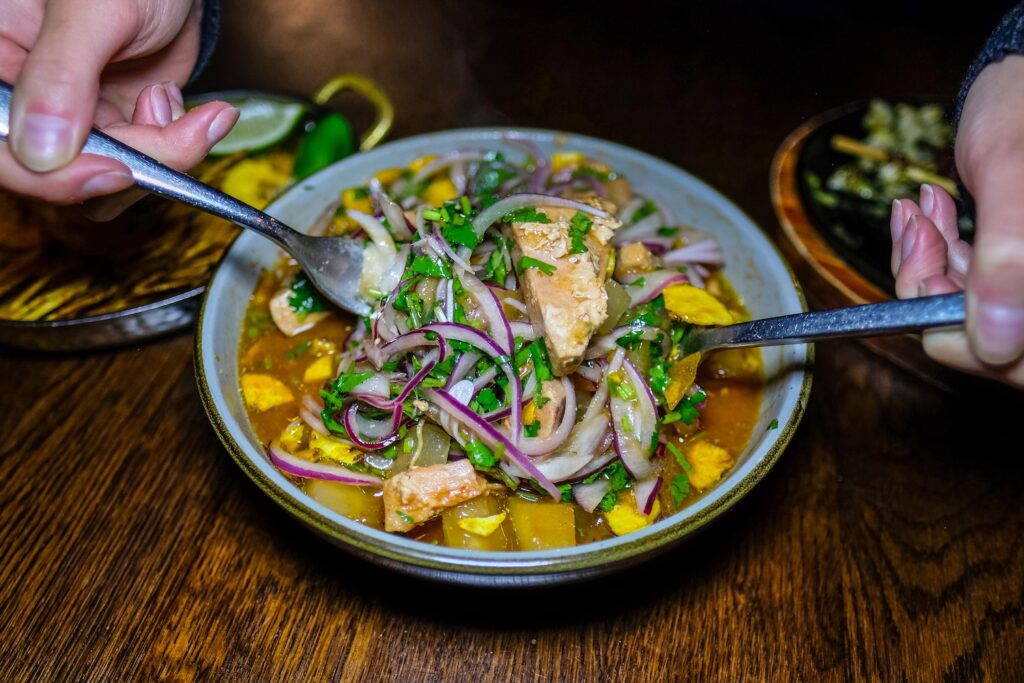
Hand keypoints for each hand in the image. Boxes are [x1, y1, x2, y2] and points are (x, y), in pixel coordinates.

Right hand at [0, 0, 236, 204]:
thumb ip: (60, 76)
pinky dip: (176, 146)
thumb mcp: (91, 12)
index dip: (53, 176)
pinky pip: (141, 165)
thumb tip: (41, 151)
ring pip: (106, 179)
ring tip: (178, 102)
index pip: (1, 150)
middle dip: (130, 161)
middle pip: (59, 173)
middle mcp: (26, 98)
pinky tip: (187, 107)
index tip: (117, 170)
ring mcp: (72, 117)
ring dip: (161, 153)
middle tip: (180, 134)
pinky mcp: (115, 125)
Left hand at [890, 184, 1023, 387]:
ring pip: (972, 310)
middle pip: (993, 341)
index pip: (1015, 360)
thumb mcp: (1015, 177)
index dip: (962, 330)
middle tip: (916, 229)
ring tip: (920, 212)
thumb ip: (1010, 261)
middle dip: (937, 288)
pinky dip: (942, 252)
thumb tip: (993, 345)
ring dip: (932, 263)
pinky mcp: (1016, 270)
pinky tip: (929, 215)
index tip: (926, 271)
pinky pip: (972, 283)